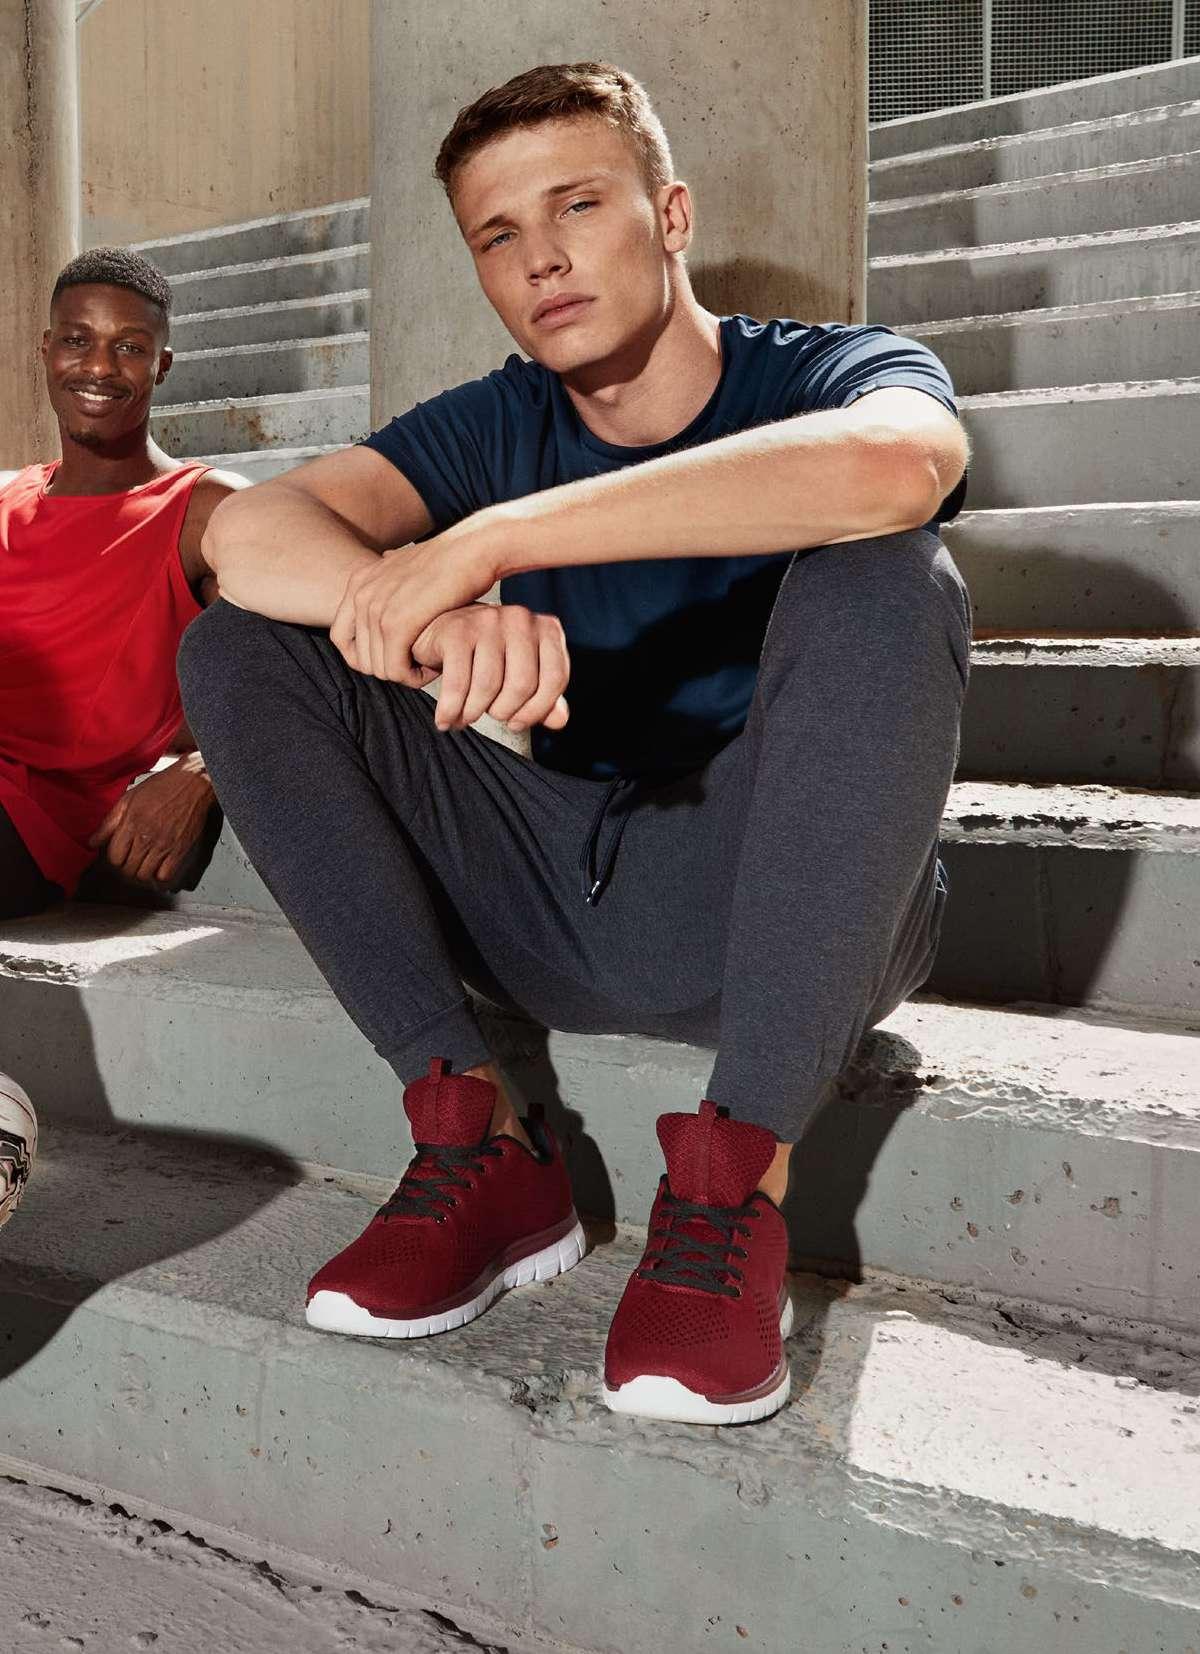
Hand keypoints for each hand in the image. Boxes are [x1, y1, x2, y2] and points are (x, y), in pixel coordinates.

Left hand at [87, 753, 215, 885]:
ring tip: (143, 863)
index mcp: (130, 825)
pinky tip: (159, 865)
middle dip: (126, 866)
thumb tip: (92, 842)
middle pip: (128, 868)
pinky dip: (160, 874)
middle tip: (130, 859)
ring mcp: (163, 846)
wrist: (192, 783)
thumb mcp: (128, 799)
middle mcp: (146, 838)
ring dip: (142, 872)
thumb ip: (108, 823)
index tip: (119, 853)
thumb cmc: (160, 788)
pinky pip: (165, 875)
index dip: (114, 858)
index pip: (114, 857)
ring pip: (145, 874)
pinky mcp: (180, 850)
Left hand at [330, 528, 497, 682]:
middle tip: (417, 666)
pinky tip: (433, 668)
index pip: (340, 637)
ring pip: (380, 668)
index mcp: (359, 581)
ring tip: (429, 666)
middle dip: (390, 669)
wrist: (474, 547)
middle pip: (361, 659)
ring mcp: (377, 608)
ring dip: (405, 675)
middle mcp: (362, 594)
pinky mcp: (398, 623)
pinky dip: (414, 677)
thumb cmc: (451, 560)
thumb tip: (385, 563)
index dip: (362, 657)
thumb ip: (391, 574)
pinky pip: (396, 669)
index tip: (390, 660)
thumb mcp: (408, 565)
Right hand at [414, 604, 569, 732]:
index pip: (555, 678)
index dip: (537, 710)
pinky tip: (445, 719)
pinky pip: (458, 683)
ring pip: (489, 685)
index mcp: (547, 629)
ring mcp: (488, 621)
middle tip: (489, 715)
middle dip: (503, 711)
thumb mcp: (522, 674)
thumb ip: (544, 698)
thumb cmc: (489, 656)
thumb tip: (559, 720)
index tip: (517, 724)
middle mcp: (521, 619)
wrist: (442, 631)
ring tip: (465, 717)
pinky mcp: (457, 630)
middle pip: (522, 684)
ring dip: (474, 712)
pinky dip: (451, 709)